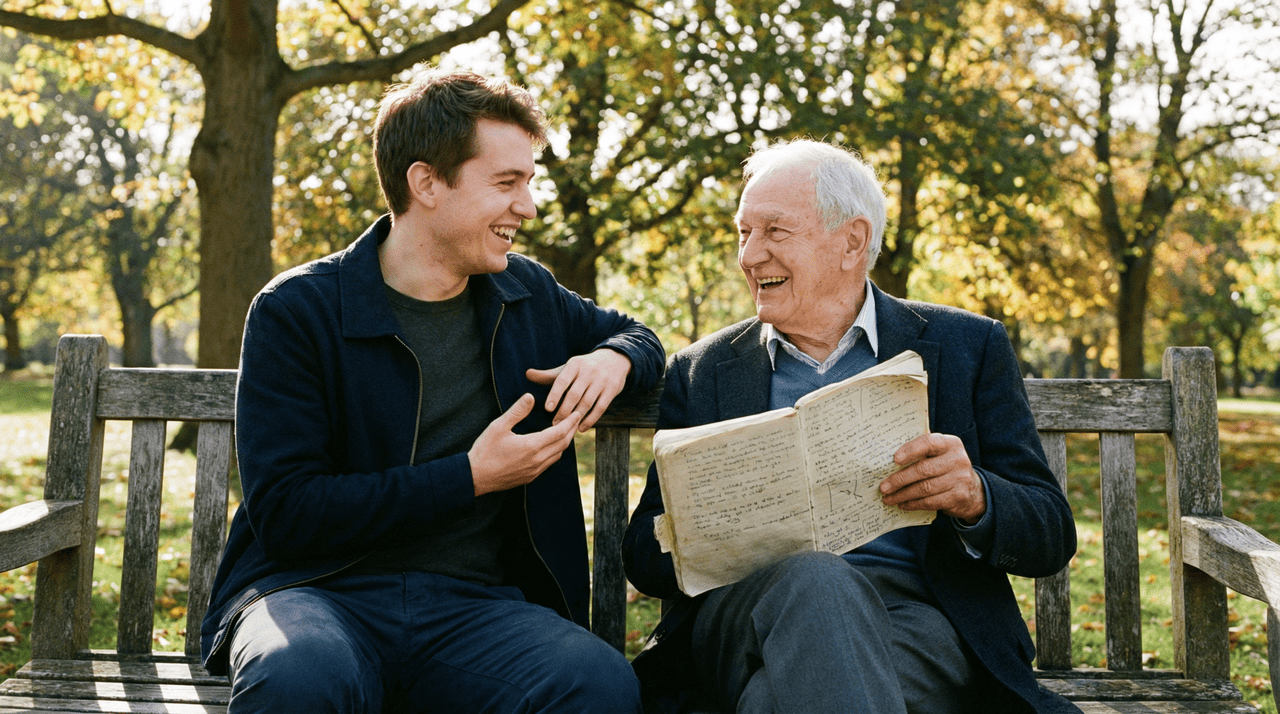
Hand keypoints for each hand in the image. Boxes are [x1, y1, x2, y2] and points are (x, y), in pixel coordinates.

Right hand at [468, 393, 582, 495]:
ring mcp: (535, 471)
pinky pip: (549, 463)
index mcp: (532, 446)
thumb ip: (517, 411)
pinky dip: (556, 452)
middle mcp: (537, 460)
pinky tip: (552, 446)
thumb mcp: (498, 426)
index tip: (577, 413)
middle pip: (563, 444)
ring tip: (566, 431)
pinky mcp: (530, 477)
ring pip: (558, 455)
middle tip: (576, 419)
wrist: (475, 477)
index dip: (570, 421)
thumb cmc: (485, 451)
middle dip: (571, 430)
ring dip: (565, 442)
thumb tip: (530, 397)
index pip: (559, 432)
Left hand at [526, 349, 631, 431]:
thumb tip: (527, 374)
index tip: (547, 409)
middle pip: (574, 394)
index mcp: (575, 364)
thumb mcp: (568, 368)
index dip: (555, 394)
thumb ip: (548, 375)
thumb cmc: (584, 368)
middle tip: (554, 424)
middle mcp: (589, 371)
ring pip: (587, 402)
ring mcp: (602, 380)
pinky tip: (581, 428)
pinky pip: (600, 407)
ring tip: (566, 428)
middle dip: (564, 410)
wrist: (615, 360)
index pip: (562, 380)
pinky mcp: (612, 390)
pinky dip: (591, 419)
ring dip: (576, 417)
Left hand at [880, 433, 985, 523]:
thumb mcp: (939, 454)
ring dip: (903, 494)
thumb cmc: (945, 467)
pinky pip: (931, 502)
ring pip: (925, 488)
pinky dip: (913, 504)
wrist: (973, 489)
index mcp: (951, 443)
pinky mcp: (958, 497)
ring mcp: (960, 479)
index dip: (911, 450)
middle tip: (884, 487)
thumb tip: (887, 459)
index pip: (929, 442)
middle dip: (900, 479)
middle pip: (924, 469)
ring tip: (889, 498)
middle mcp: (958, 459)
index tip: (894, 459)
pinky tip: (903, 504)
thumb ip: (921, 451)